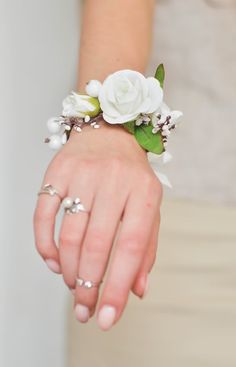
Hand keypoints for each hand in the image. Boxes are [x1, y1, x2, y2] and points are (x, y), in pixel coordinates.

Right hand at [33, 120, 161, 330]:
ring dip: (68, 269)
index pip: (131, 248)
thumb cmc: (132, 177)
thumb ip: (146, 248)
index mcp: (144, 193)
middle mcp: (114, 181)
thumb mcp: (149, 208)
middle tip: (84, 309)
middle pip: (96, 246)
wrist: (110, 134)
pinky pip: (43, 216)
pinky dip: (45, 245)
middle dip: (88, 286)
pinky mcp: (58, 172)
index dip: (119, 288)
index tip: (108, 318)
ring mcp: (83, 174)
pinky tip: (53, 261)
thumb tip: (137, 290)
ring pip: (69, 235)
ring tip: (72, 285)